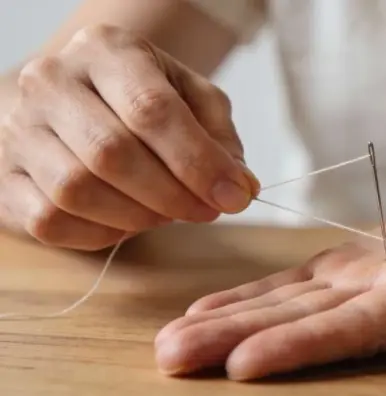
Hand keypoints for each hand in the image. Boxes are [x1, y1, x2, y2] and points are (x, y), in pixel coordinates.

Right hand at [0, 25, 258, 250]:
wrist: (78, 100)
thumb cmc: (143, 100)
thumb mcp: (191, 99)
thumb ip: (219, 138)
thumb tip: (241, 187)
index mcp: (106, 50)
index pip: (152, 110)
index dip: (198, 162)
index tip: (235, 196)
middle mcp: (51, 81)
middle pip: (112, 153)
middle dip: (172, 195)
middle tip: (206, 211)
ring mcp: (18, 128)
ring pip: (76, 191)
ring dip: (137, 217)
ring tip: (167, 213)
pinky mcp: (4, 176)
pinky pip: (50, 221)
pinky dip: (100, 233)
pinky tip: (128, 223)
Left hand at [154, 169, 385, 379]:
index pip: (366, 328)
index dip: (309, 347)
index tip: (245, 366)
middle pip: (310, 328)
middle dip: (241, 344)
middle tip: (171, 361)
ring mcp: (371, 286)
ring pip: (293, 309)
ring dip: (231, 325)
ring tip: (171, 344)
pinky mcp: (360, 266)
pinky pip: (299, 285)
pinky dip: (254, 297)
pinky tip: (210, 309)